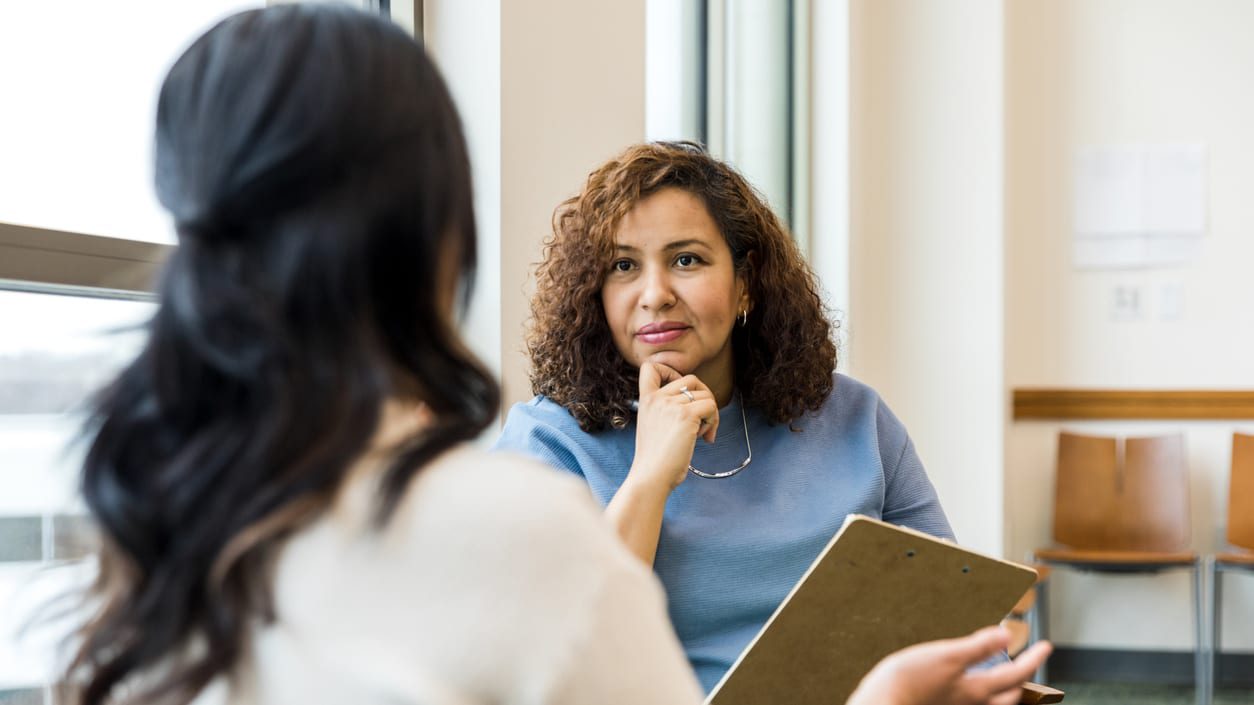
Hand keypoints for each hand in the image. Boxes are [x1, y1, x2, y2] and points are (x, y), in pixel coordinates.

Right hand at [626, 361, 719, 493]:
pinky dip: (713, 421)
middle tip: (702, 420)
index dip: (670, 371)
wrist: (651, 476)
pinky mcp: (686, 415)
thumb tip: (695, 401)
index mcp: (646, 400)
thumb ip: (665, 410)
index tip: (680, 391)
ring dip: (710, 413)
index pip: (651, 367)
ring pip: (705, 394)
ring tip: (701, 434)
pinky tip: (704, 438)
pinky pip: (711, 407)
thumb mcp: (651, 426)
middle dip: (703, 397)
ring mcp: (671, 405)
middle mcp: (657, 398)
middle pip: (691, 379)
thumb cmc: (654, 459)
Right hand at [846, 627, 1052, 704]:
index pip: (1017, 674)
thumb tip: (1005, 634)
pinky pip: (972, 702)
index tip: (1046, 645)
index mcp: (977, 690)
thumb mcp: (946, 655)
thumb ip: (977, 646)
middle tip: (1025, 662)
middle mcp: (972, 704)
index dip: (1034, 658)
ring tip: (1000, 673)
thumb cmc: (909, 682)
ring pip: (991, 702)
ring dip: (1001, 688)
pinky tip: (967, 682)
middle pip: (1008, 695)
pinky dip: (980, 692)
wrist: (881, 704)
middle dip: (1020, 679)